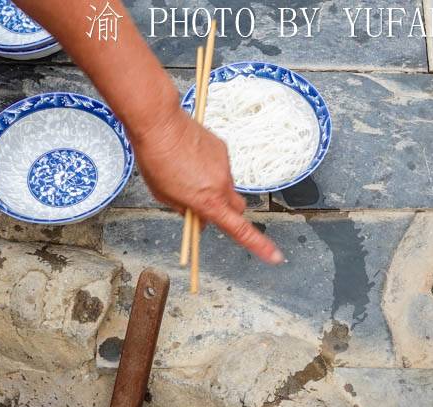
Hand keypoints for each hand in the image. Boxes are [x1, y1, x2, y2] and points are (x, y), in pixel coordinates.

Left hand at [132, 109, 283, 264]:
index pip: (240, 230)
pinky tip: (190, 158)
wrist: (160, 123)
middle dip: (227, 213)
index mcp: (208, 202)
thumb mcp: (164, 196)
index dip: (260, 246)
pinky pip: (221, 167)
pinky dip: (209, 169)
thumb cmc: (156, 160)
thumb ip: (185, 210)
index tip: (276, 257)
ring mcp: (225, 166)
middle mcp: (222, 185)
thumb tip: (197, 217)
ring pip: (226, 187)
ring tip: (186, 174)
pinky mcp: (223, 149)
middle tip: (204, 207)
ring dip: (214, 188)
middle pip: (237, 209)